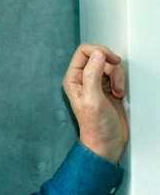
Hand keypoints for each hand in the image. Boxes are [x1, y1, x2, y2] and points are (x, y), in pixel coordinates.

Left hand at [62, 44, 128, 163]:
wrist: (107, 142)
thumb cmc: (96, 126)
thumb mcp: (93, 98)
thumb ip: (93, 74)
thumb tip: (97, 54)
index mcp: (73, 79)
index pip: (83, 52)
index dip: (98, 51)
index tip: (110, 59)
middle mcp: (83, 79)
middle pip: (100, 57)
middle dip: (111, 68)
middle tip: (114, 82)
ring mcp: (96, 84)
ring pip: (110, 66)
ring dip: (118, 77)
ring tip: (116, 92)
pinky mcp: (108, 89)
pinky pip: (117, 75)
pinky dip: (121, 82)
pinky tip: (119, 94)